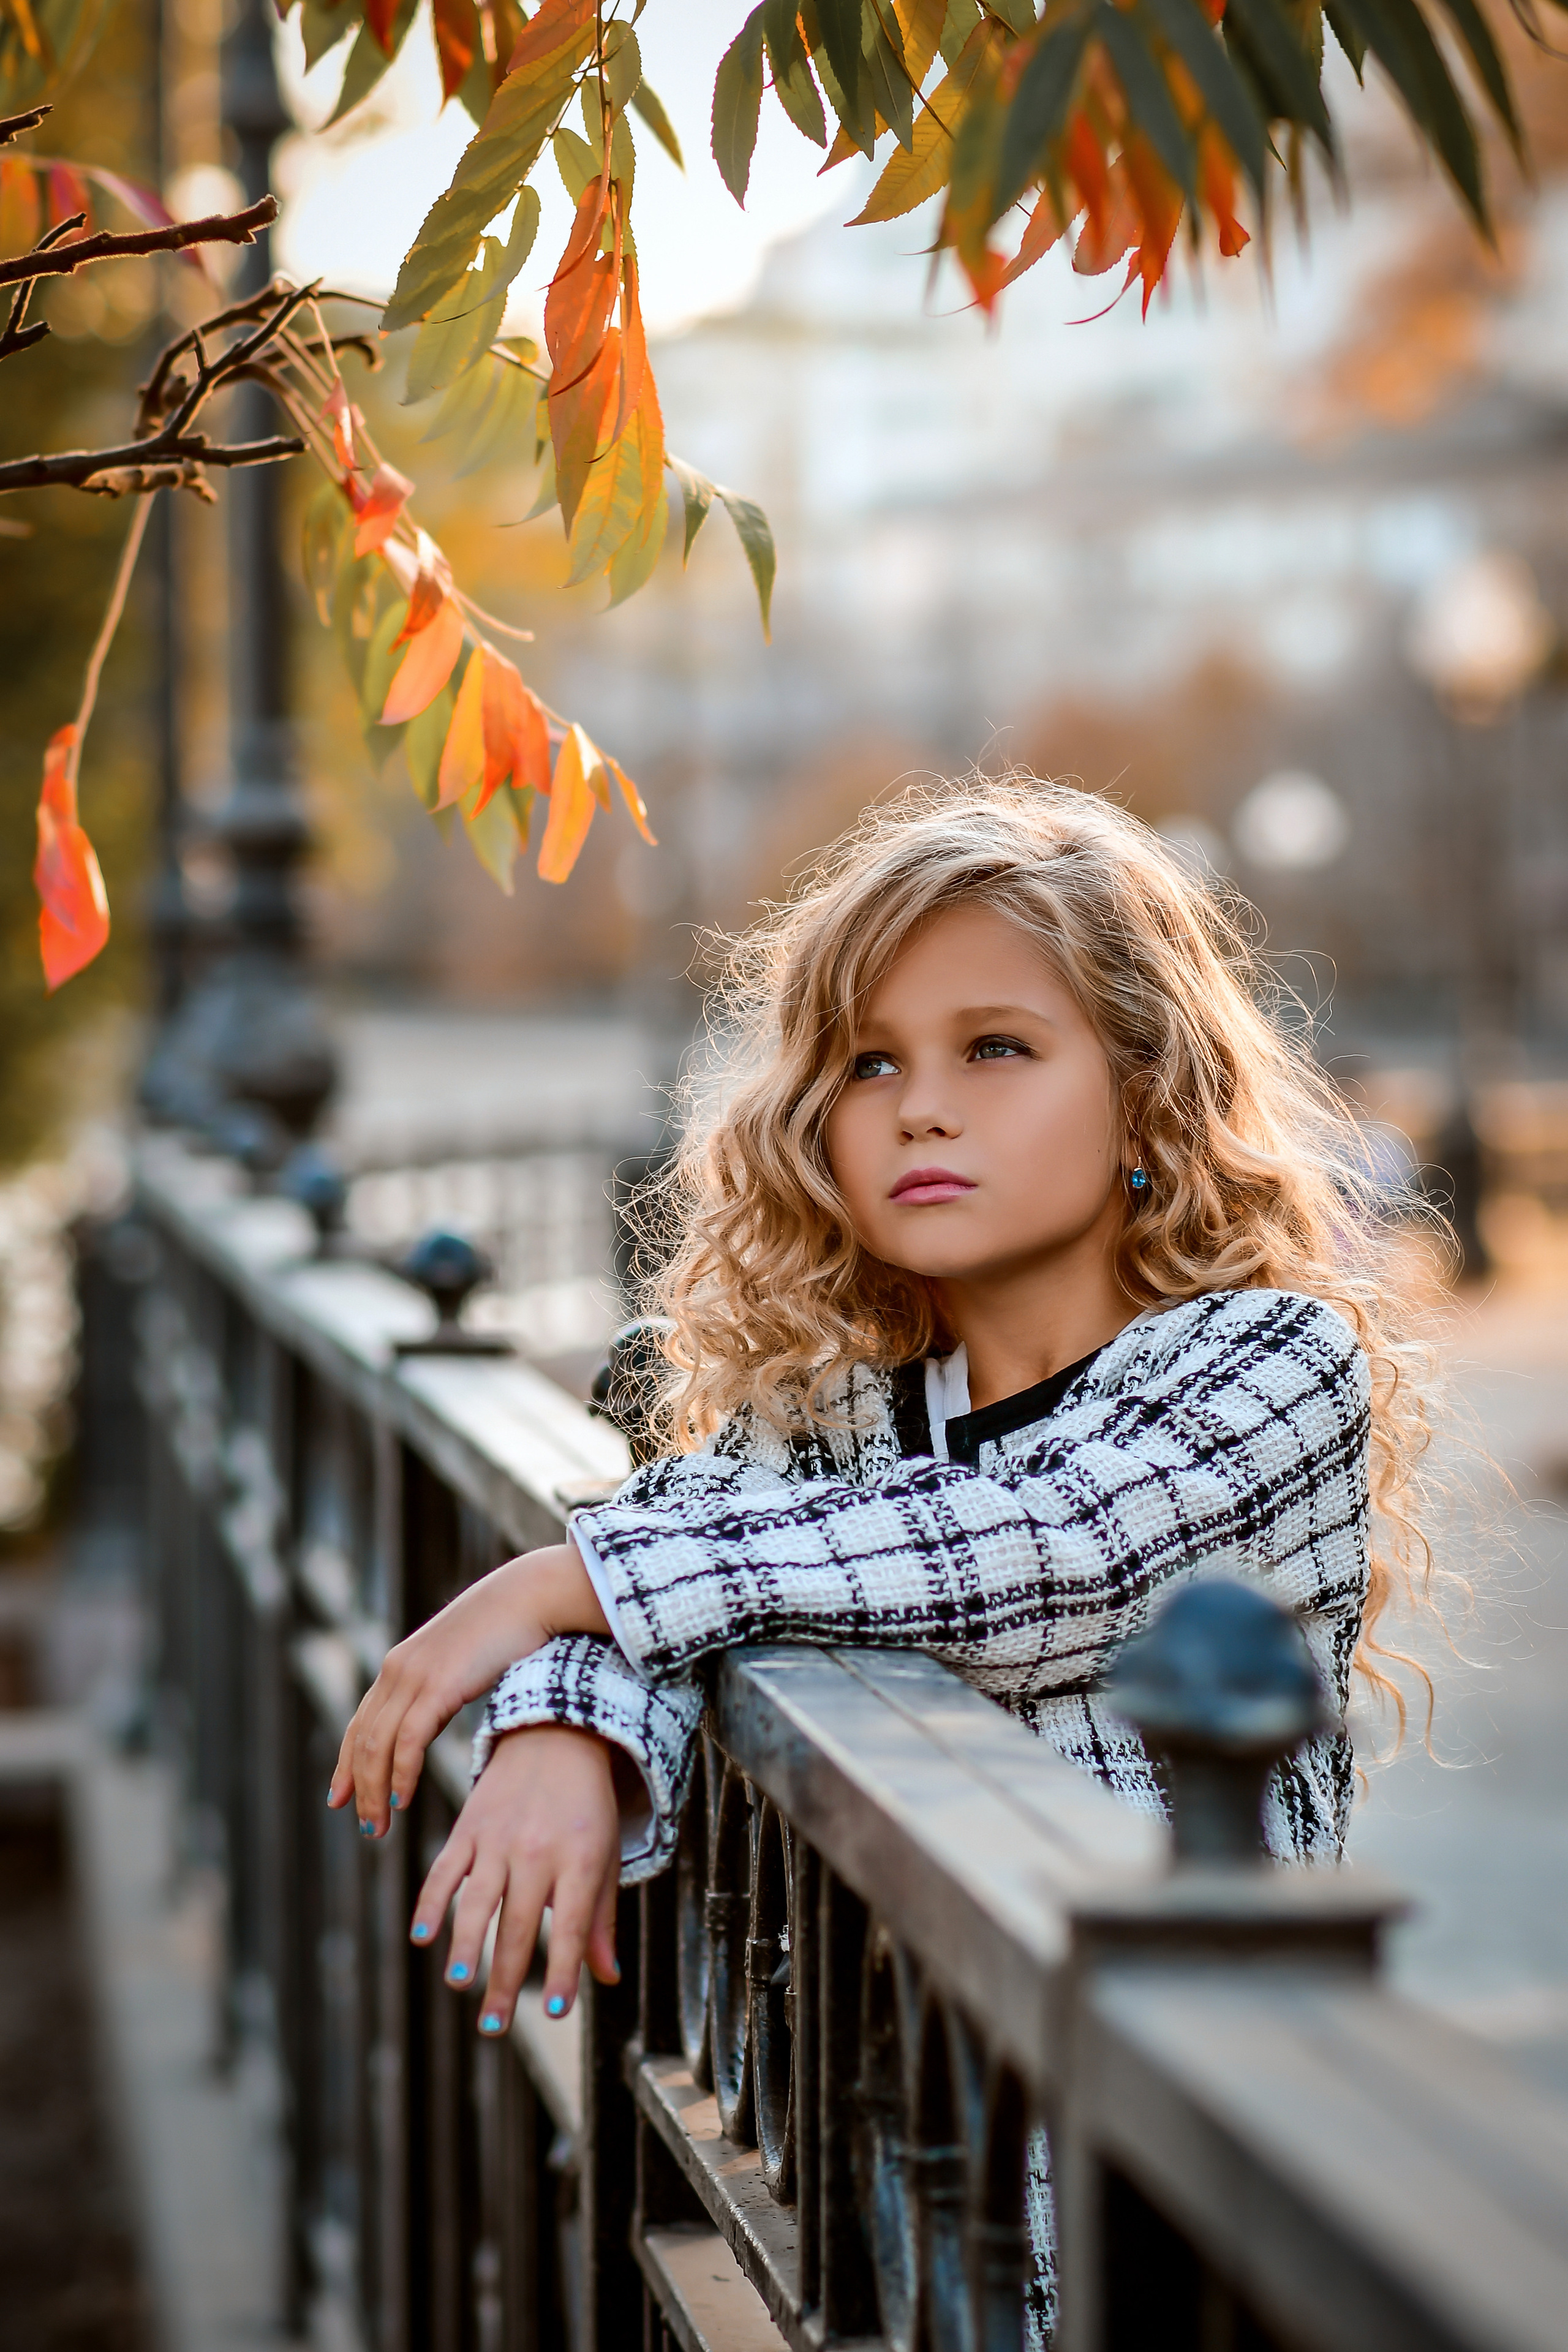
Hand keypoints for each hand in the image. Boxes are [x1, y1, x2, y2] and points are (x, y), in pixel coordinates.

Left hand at [327, 1542, 607, 1832]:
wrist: (531, 1596)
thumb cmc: (509, 1628)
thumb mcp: (463, 1660)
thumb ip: (444, 1684)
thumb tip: (442, 1708)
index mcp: (400, 1666)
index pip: (360, 1723)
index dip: (346, 1764)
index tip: (340, 1798)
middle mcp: (397, 1670)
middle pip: (361, 1740)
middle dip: (359, 1788)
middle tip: (367, 1828)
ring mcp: (414, 1676)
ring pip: (377, 1746)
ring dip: (374, 1792)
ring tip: (379, 1827)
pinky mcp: (437, 1685)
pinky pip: (408, 1741)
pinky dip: (400, 1774)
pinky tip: (402, 1799)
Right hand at [412, 1724, 621, 2031]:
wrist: (556, 1736)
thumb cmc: (586, 1808)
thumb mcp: (604, 1856)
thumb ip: (601, 1918)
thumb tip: (607, 1978)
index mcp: (578, 1860)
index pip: (570, 1927)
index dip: (562, 1971)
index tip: (555, 2012)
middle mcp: (537, 1851)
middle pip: (519, 1925)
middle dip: (505, 1979)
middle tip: (493, 2026)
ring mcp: (498, 1839)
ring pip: (478, 1901)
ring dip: (466, 1946)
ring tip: (459, 1984)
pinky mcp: (469, 1825)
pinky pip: (446, 1869)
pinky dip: (432, 1902)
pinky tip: (422, 1936)